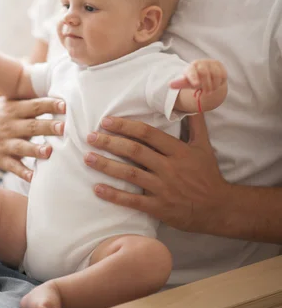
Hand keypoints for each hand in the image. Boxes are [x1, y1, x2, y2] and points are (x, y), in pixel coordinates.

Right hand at [0, 95, 65, 180]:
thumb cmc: (1, 113)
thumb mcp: (11, 102)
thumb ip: (30, 100)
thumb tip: (58, 91)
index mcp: (14, 109)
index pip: (34, 106)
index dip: (49, 105)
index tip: (65, 105)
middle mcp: (9, 125)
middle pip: (31, 126)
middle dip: (47, 127)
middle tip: (63, 128)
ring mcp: (4, 143)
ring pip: (22, 147)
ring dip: (35, 150)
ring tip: (49, 151)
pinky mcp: (1, 158)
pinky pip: (12, 166)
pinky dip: (22, 172)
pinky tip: (33, 177)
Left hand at [84, 113, 230, 232]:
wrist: (219, 208)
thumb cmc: (208, 174)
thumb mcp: (203, 146)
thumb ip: (194, 122)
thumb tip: (190, 99)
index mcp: (178, 150)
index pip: (147, 134)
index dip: (126, 126)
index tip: (107, 121)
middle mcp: (169, 167)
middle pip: (134, 151)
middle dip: (110, 142)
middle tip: (90, 136)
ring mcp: (163, 188)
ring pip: (130, 174)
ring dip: (106, 165)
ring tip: (87, 157)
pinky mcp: (159, 208)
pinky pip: (133, 201)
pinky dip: (114, 195)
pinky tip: (97, 188)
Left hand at [170, 59, 226, 93]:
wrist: (206, 74)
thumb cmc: (194, 78)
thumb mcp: (186, 82)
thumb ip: (179, 83)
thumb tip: (169, 85)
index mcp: (191, 67)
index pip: (191, 71)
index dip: (193, 77)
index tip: (195, 84)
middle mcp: (201, 63)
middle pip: (204, 72)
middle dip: (206, 85)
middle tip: (207, 93)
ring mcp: (211, 63)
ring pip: (215, 75)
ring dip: (214, 85)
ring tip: (210, 89)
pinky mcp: (219, 65)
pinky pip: (223, 75)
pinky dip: (220, 82)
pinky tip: (216, 84)